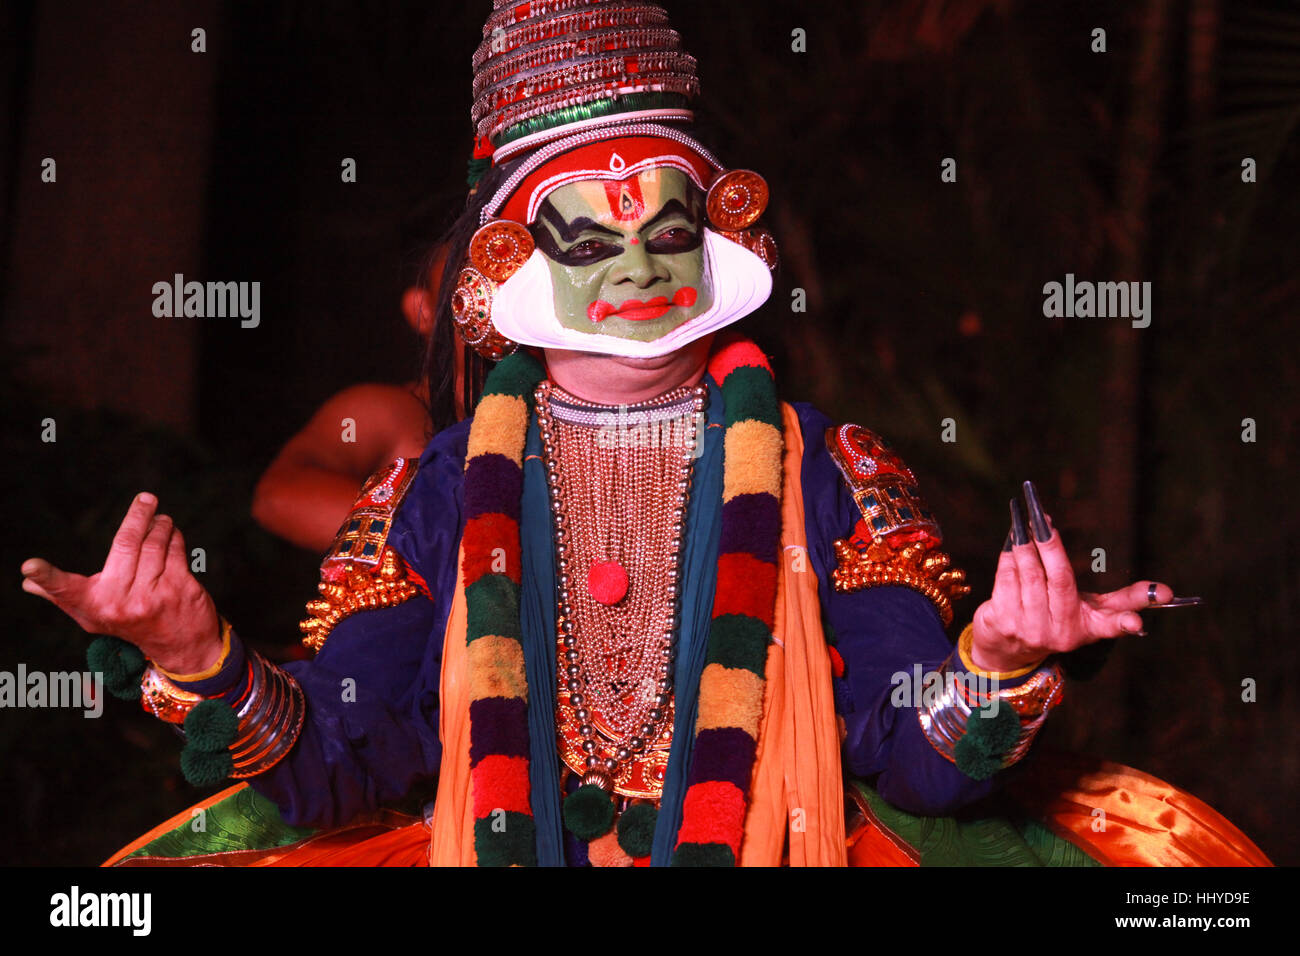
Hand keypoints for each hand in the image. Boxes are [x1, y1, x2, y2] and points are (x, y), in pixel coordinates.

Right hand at [21, 493, 221, 673]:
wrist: (180, 647)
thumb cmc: (127, 623)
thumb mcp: (93, 615)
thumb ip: (63, 594)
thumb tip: (26, 582)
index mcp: (92, 605)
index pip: (64, 590)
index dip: (46, 578)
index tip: (30, 567)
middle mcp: (119, 602)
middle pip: (126, 544)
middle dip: (138, 516)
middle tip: (145, 498)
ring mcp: (151, 596)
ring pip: (154, 544)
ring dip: (160, 525)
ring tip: (160, 518)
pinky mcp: (179, 589)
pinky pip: (175, 551)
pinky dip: (174, 537)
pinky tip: (172, 534)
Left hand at [969, 481, 1172, 672]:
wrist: (1009, 650)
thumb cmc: (1058, 619)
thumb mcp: (1094, 614)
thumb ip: (1126, 600)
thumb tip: (1167, 592)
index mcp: (1087, 628)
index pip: (1111, 625)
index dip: (1125, 622)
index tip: (1137, 622)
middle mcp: (1059, 631)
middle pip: (1058, 580)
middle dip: (1050, 545)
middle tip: (1042, 515)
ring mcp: (1029, 627)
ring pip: (1028, 573)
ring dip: (1024, 542)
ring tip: (1024, 517)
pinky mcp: (1002, 621)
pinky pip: (1006, 576)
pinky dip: (1009, 553)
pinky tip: (1013, 537)